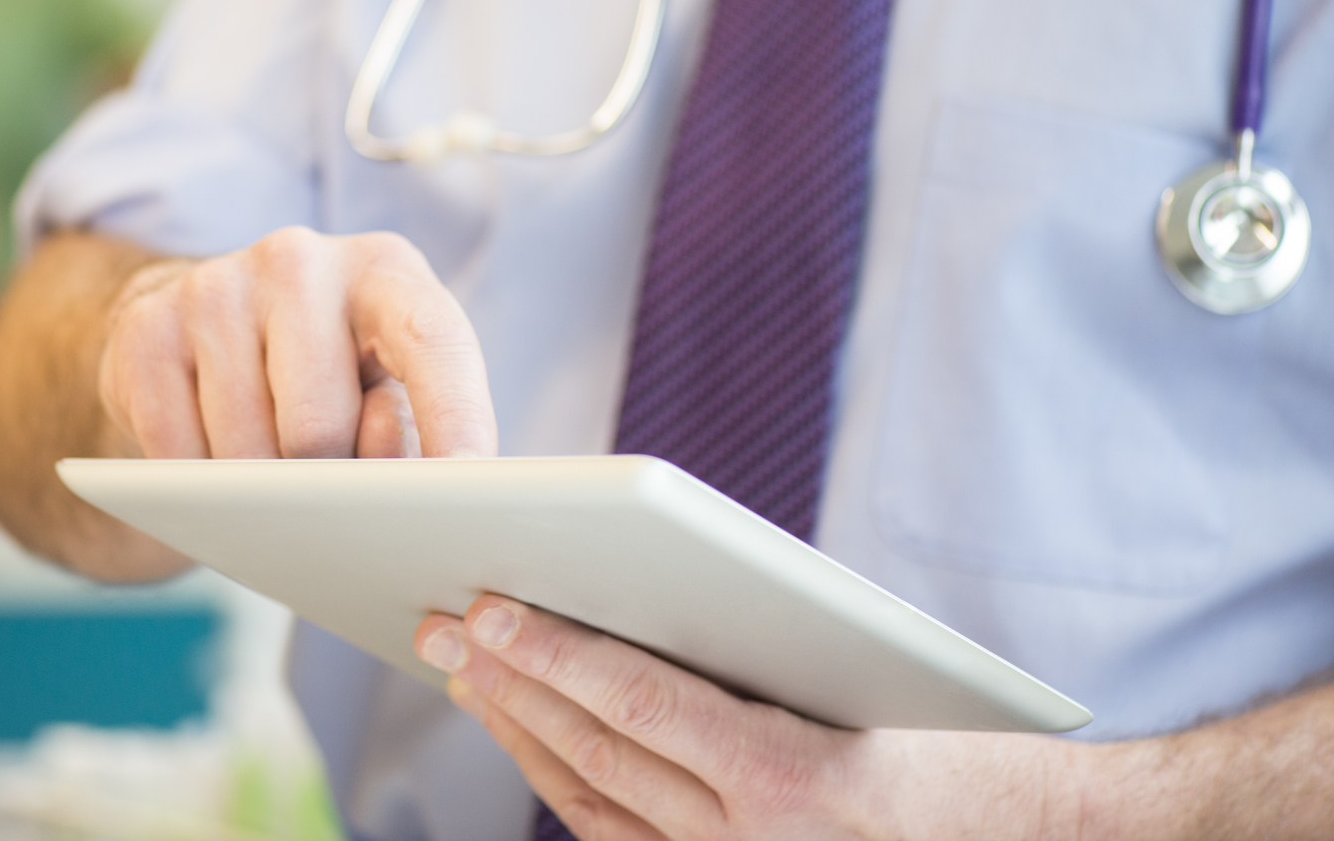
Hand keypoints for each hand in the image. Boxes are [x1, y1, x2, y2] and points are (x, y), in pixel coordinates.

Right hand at [98, 226, 495, 460]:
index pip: (432, 340)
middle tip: (328, 484)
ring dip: (260, 493)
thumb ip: (406, 433)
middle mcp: (301, 260)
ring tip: (272, 463)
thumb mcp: (385, 392)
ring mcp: (216, 286)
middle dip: (325, 486)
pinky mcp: (146, 329)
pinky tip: (214, 455)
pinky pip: (176, 454)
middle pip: (320, 428)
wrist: (206, 334)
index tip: (472, 486)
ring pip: (244, 453)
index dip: (455, 416)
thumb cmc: (328, 377)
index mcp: (387, 271)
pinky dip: (200, 484)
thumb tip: (408, 484)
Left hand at [415, 596, 1089, 840]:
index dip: (552, 653)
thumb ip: (755, 661)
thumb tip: (626, 615)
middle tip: (444, 624)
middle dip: (509, 685)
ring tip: (469, 672)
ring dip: (520, 734)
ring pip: (592, 804)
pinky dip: (564, 788)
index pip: (638, 707)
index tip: (487, 606)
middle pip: (595, 756)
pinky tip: (530, 742)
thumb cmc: (967, 752)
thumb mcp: (876, 685)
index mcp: (794, 784)